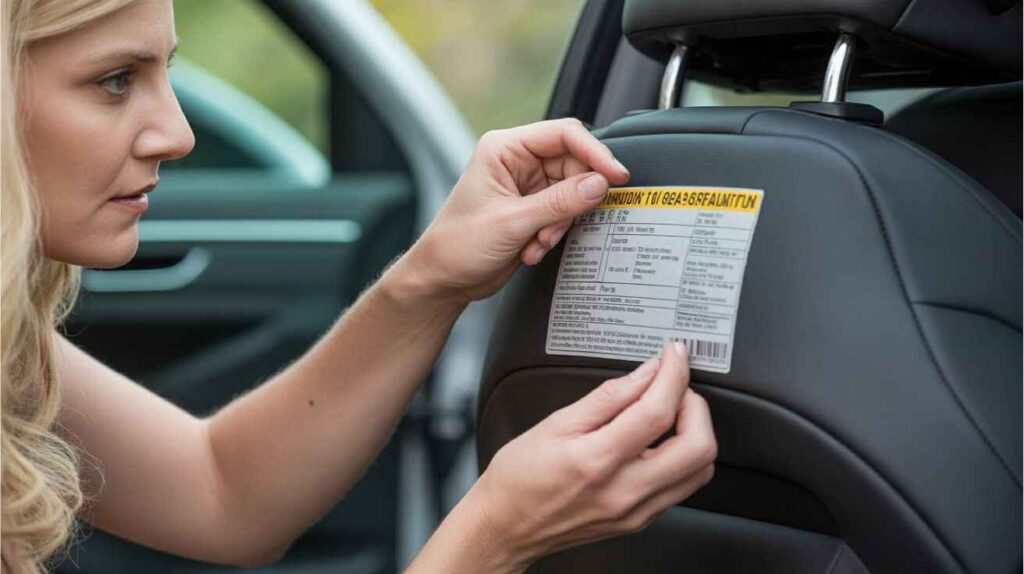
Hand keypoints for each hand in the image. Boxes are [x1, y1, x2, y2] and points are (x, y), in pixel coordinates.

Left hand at [406, 118, 629, 302]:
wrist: (442, 279)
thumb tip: (599, 185)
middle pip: (573, 165)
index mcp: (504, 148)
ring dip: (561, 223)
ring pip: (572, 193)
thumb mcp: (512, 222)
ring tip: (539, 241)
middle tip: (563, 224)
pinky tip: (533, 248)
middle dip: (573, 200)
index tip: (615, 175)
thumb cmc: (456, 245)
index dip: (595, 153)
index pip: (564, 134)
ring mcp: (526, 186)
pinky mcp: (533, 210)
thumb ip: (560, 203)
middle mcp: (517, 162)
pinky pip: (563, 214)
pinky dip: (554, 234)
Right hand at [471, 342, 716, 565]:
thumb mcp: (556, 423)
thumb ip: (608, 397)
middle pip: (698, 448)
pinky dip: (682, 454)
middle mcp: (624, 492)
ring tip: (669, 411)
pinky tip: (659, 439)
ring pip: (700, 470)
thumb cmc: (519, 478)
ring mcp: (636, 511)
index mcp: (597, 460)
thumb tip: (645, 373)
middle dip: (696, 406)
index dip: (674, 375)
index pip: (657, 412)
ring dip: (696, 432)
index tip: (673, 356)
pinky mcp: (640, 520)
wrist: (506, 526)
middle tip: (676, 386)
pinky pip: (683, 485)